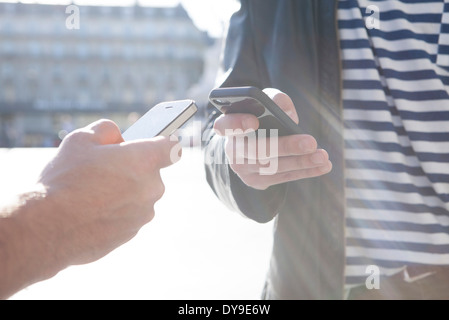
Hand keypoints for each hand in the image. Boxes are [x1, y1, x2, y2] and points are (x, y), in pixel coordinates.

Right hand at [36, 119, 180, 266]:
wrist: (48, 228)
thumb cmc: (65, 180)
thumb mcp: (81, 139)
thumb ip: (107, 130)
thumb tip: (117, 136)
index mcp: (144, 161)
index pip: (172, 147)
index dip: (164, 143)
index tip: (156, 143)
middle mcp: (151, 188)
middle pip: (150, 173)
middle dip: (132, 169)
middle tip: (104, 169)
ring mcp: (143, 214)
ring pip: (139, 196)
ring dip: (124, 192)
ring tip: (92, 192)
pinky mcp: (131, 233)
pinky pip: (128, 215)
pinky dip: (115, 212)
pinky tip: (91, 211)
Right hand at [213, 88, 331, 189]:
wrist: (249, 148)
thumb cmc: (259, 119)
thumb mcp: (264, 104)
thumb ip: (274, 101)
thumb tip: (287, 112)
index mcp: (228, 127)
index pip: (224, 125)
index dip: (236, 124)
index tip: (254, 122)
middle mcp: (233, 150)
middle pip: (257, 149)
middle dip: (286, 146)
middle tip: (311, 142)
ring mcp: (243, 169)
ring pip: (273, 166)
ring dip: (301, 161)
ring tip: (323, 156)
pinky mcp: (256, 181)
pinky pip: (283, 177)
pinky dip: (305, 171)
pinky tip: (323, 166)